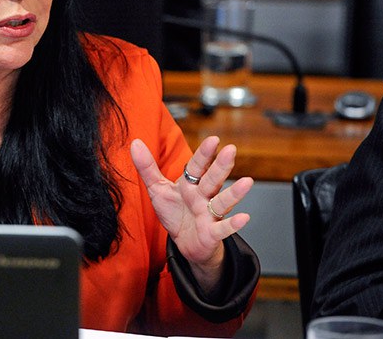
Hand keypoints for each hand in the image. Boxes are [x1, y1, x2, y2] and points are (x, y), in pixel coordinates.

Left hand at [130, 136, 252, 293]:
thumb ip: (147, 167)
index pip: (197, 166)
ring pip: (222, 201)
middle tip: (231, 150)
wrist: (184, 243)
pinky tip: (244, 218)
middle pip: (212, 179)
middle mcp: (203, 196)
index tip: (213, 140)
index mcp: (190, 183)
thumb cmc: (175, 212)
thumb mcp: (157, 189)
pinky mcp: (212, 233)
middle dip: (221, 166)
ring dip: (234, 193)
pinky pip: (223, 229)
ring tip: (247, 182)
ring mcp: (209, 214)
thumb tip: (135, 142)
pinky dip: (233, 224)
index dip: (204, 154)